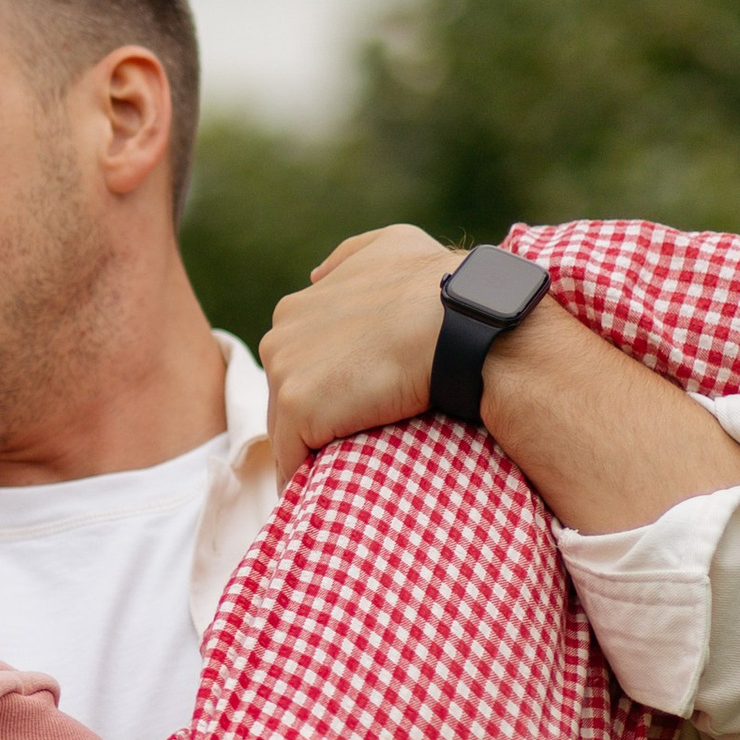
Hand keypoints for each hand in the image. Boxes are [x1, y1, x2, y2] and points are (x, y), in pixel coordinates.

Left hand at [259, 224, 459, 481]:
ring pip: (286, 429)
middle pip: (285, 397)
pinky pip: (292, 458)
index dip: (323, 389)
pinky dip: (306, 477)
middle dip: (312, 420)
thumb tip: (317, 274)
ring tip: (341, 473)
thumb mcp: (392, 246)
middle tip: (351, 443)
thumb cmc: (439, 284)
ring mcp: (284, 373)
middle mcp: (278, 338)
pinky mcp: (296, 408)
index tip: (350, 409)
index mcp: (295, 309)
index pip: (296, 365)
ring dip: (309, 450)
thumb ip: (349, 258)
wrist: (461, 321)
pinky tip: (325, 493)